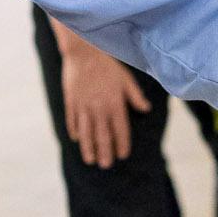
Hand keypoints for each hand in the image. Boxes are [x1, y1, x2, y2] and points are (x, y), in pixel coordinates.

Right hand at [59, 40, 151, 168]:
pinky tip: (76, 140)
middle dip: (105, 152)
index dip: (122, 144)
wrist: (83, 51)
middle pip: (102, 135)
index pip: (120, 129)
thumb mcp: (126, 79)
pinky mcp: (71, 101)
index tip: (122, 155)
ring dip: (88, 147)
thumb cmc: (108, 64)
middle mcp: (99, 107)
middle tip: (105, 165)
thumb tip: (146, 109)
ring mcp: (83, 105)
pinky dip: (74, 131)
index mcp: (115, 103)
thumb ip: (135, 96)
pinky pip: (72, 120)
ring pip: (86, 132)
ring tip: (90, 160)